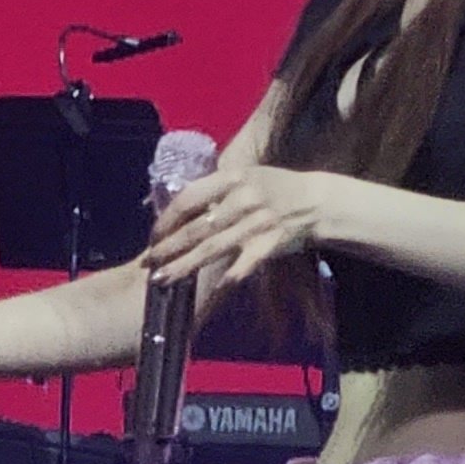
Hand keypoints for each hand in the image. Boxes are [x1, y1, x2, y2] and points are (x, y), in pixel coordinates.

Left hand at [144, 166, 325, 288]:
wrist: (316, 201)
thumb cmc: (274, 187)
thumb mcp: (245, 176)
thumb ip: (215, 190)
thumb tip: (177, 210)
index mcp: (232, 178)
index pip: (188, 198)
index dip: (167, 219)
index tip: (153, 236)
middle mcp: (242, 199)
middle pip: (196, 227)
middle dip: (168, 248)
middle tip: (148, 263)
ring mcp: (257, 223)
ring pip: (213, 248)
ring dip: (185, 266)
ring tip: (162, 279)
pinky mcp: (271, 244)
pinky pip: (246, 263)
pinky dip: (230, 275)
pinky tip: (212, 287)